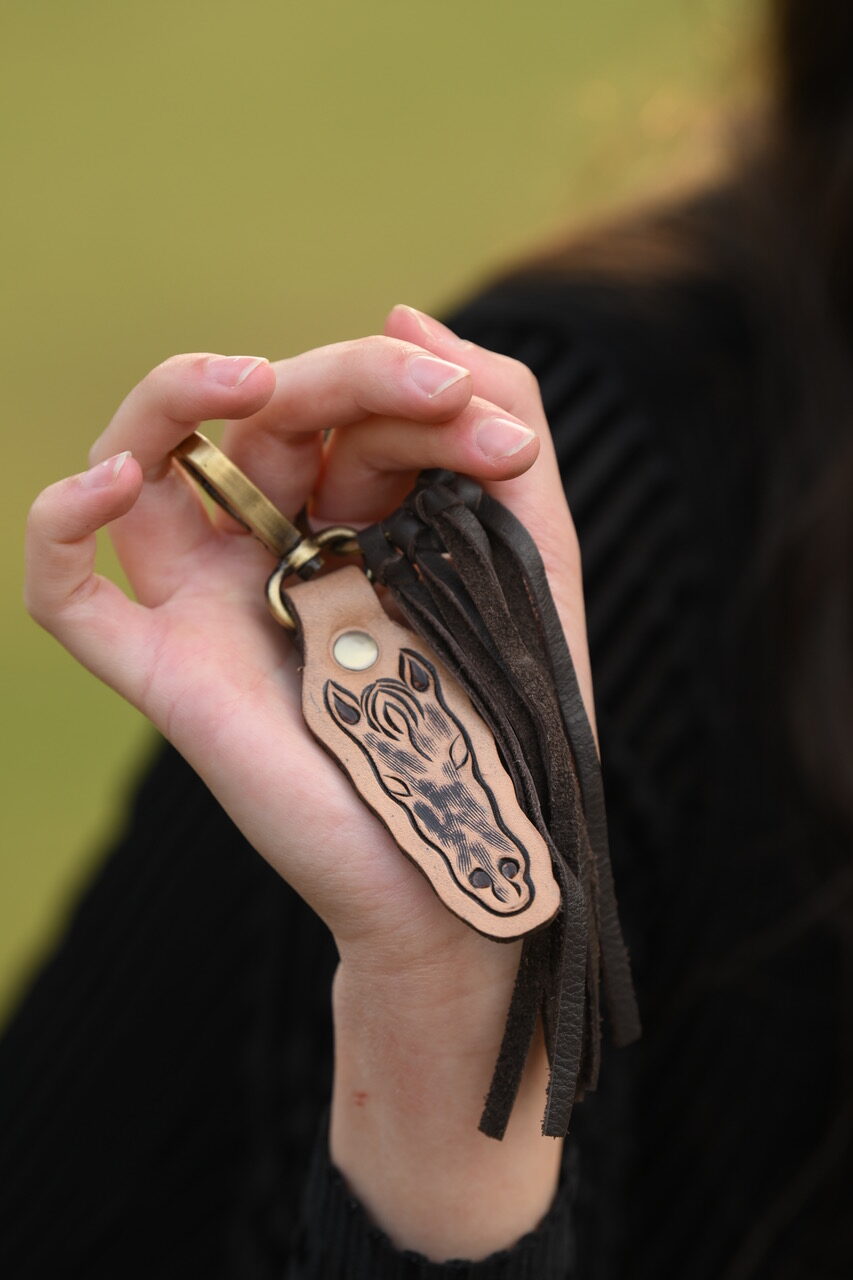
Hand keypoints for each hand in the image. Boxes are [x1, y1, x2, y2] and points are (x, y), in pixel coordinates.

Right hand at [25, 303, 590, 970]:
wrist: (480, 864)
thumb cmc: (513, 712)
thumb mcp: (530, 543)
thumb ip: (496, 413)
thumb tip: (399, 311)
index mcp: (350, 514)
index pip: (349, 407)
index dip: (415, 392)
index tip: (501, 441)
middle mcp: (270, 544)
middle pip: (254, 414)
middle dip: (342, 379)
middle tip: (433, 394)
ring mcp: (210, 602)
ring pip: (139, 461)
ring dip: (174, 394)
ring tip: (247, 379)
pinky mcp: (166, 670)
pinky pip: (68, 591)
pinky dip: (61, 524)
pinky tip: (117, 482)